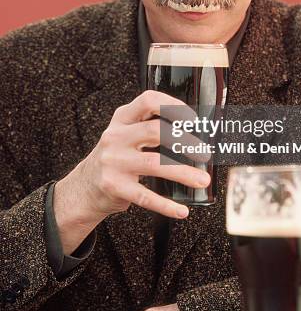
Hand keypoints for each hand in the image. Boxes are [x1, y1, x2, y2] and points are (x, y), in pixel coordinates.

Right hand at [70, 90, 210, 220]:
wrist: (85, 187)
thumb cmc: (117, 156)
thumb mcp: (125, 133)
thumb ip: (150, 125)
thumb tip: (196, 132)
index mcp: (122, 118)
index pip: (148, 101)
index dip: (173, 106)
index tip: (193, 120)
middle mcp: (115, 136)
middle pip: (155, 131)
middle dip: (185, 142)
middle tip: (204, 153)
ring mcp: (113, 162)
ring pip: (155, 163)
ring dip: (183, 173)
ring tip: (202, 180)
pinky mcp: (114, 186)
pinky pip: (146, 196)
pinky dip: (166, 205)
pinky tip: (182, 210)